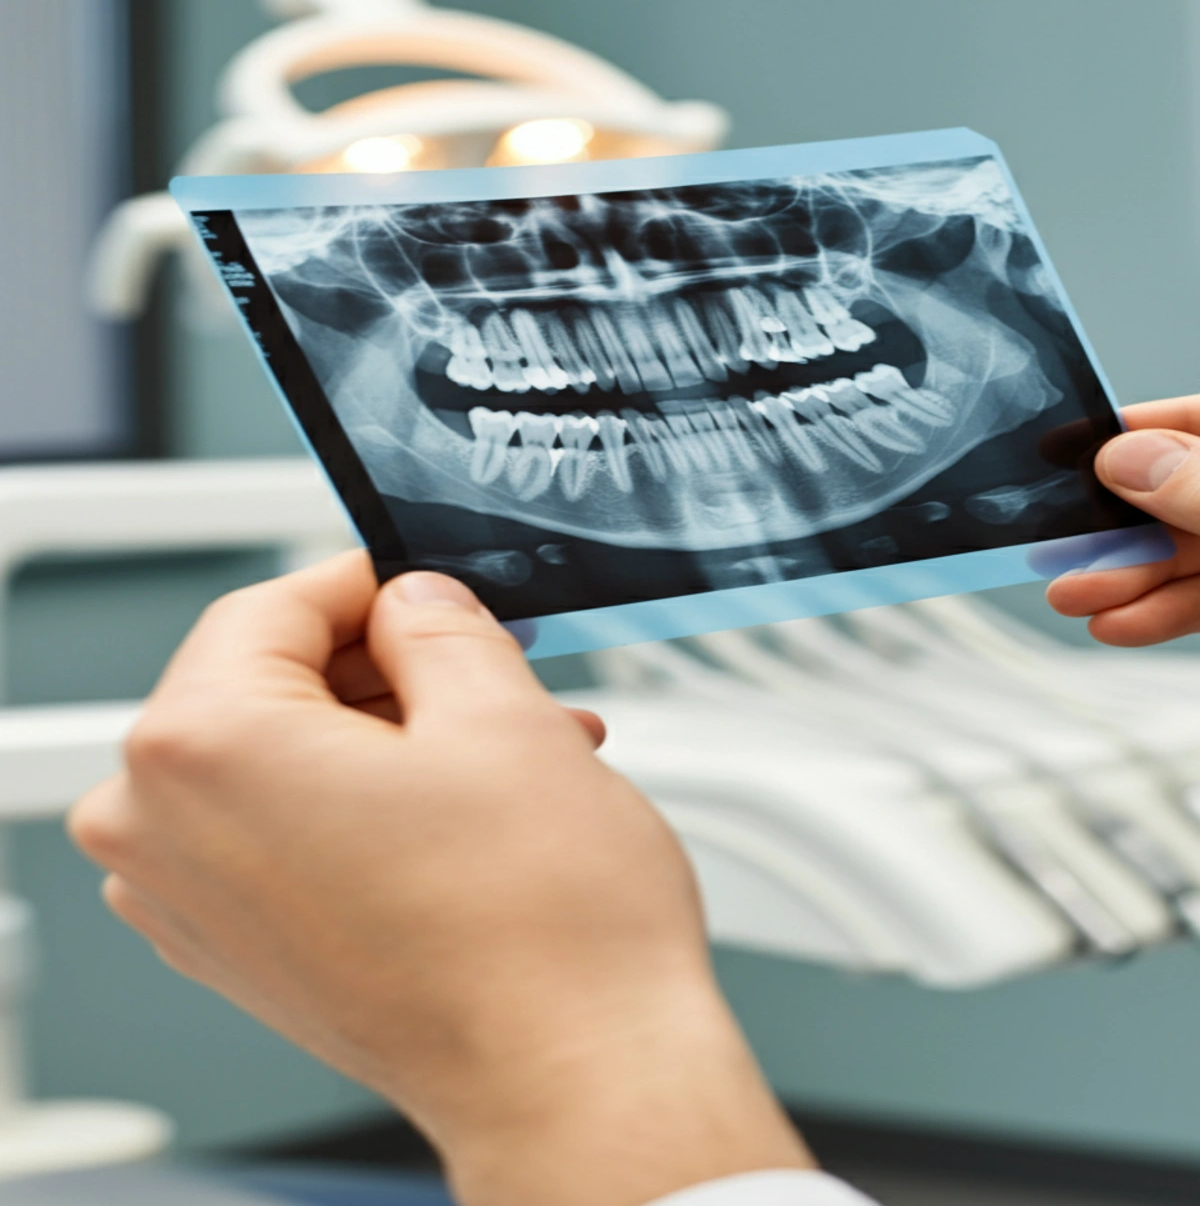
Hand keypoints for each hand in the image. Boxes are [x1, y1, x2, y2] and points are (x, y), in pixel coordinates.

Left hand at [69, 554, 810, 1205]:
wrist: (574, 1077)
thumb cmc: (542, 932)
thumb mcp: (504, 714)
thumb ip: (440, 624)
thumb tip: (414, 602)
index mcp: (203, 749)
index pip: (271, 608)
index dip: (373, 582)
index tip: (430, 582)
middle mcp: (164, 833)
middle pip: (270, 688)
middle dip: (397, 671)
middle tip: (499, 669)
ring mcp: (194, 907)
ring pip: (289, 765)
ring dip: (399, 742)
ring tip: (519, 750)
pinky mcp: (243, 958)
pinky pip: (289, 838)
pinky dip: (372, 810)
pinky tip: (476, 811)